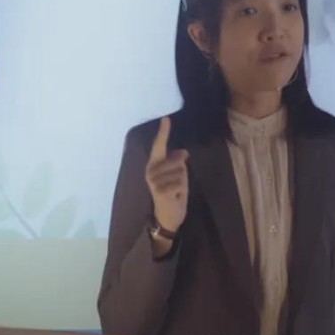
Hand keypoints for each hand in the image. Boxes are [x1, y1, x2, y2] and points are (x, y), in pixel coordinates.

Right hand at [145, 116, 188, 235]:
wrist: (168, 216)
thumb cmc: (173, 194)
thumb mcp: (179, 175)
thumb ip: (179, 163)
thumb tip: (183, 152)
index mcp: (154, 164)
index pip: (159, 145)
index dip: (163, 132)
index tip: (166, 118)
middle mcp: (151, 170)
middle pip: (178, 161)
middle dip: (182, 172)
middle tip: (176, 185)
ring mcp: (153, 180)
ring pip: (180, 171)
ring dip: (182, 183)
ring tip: (174, 191)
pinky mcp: (159, 190)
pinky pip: (180, 182)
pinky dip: (181, 190)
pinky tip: (174, 196)